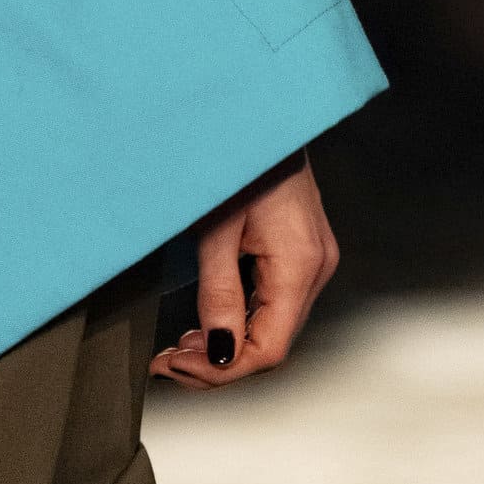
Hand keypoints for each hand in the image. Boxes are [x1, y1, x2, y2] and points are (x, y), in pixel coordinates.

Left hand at [150, 153, 339, 387]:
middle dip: (217, 363)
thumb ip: (219, 295)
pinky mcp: (299, 255)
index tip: (176, 366)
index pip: (268, 349)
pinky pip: (270, 307)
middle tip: (168, 360)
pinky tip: (207, 325)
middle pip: (270, 345)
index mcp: (300, 265)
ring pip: (269, 330)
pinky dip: (237, 323)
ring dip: (224, 347)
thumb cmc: (238, 159)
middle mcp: (315, 268)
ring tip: (180, 347)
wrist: (258, 113)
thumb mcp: (216, 232)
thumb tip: (219, 351)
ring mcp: (311, 262)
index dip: (221, 370)